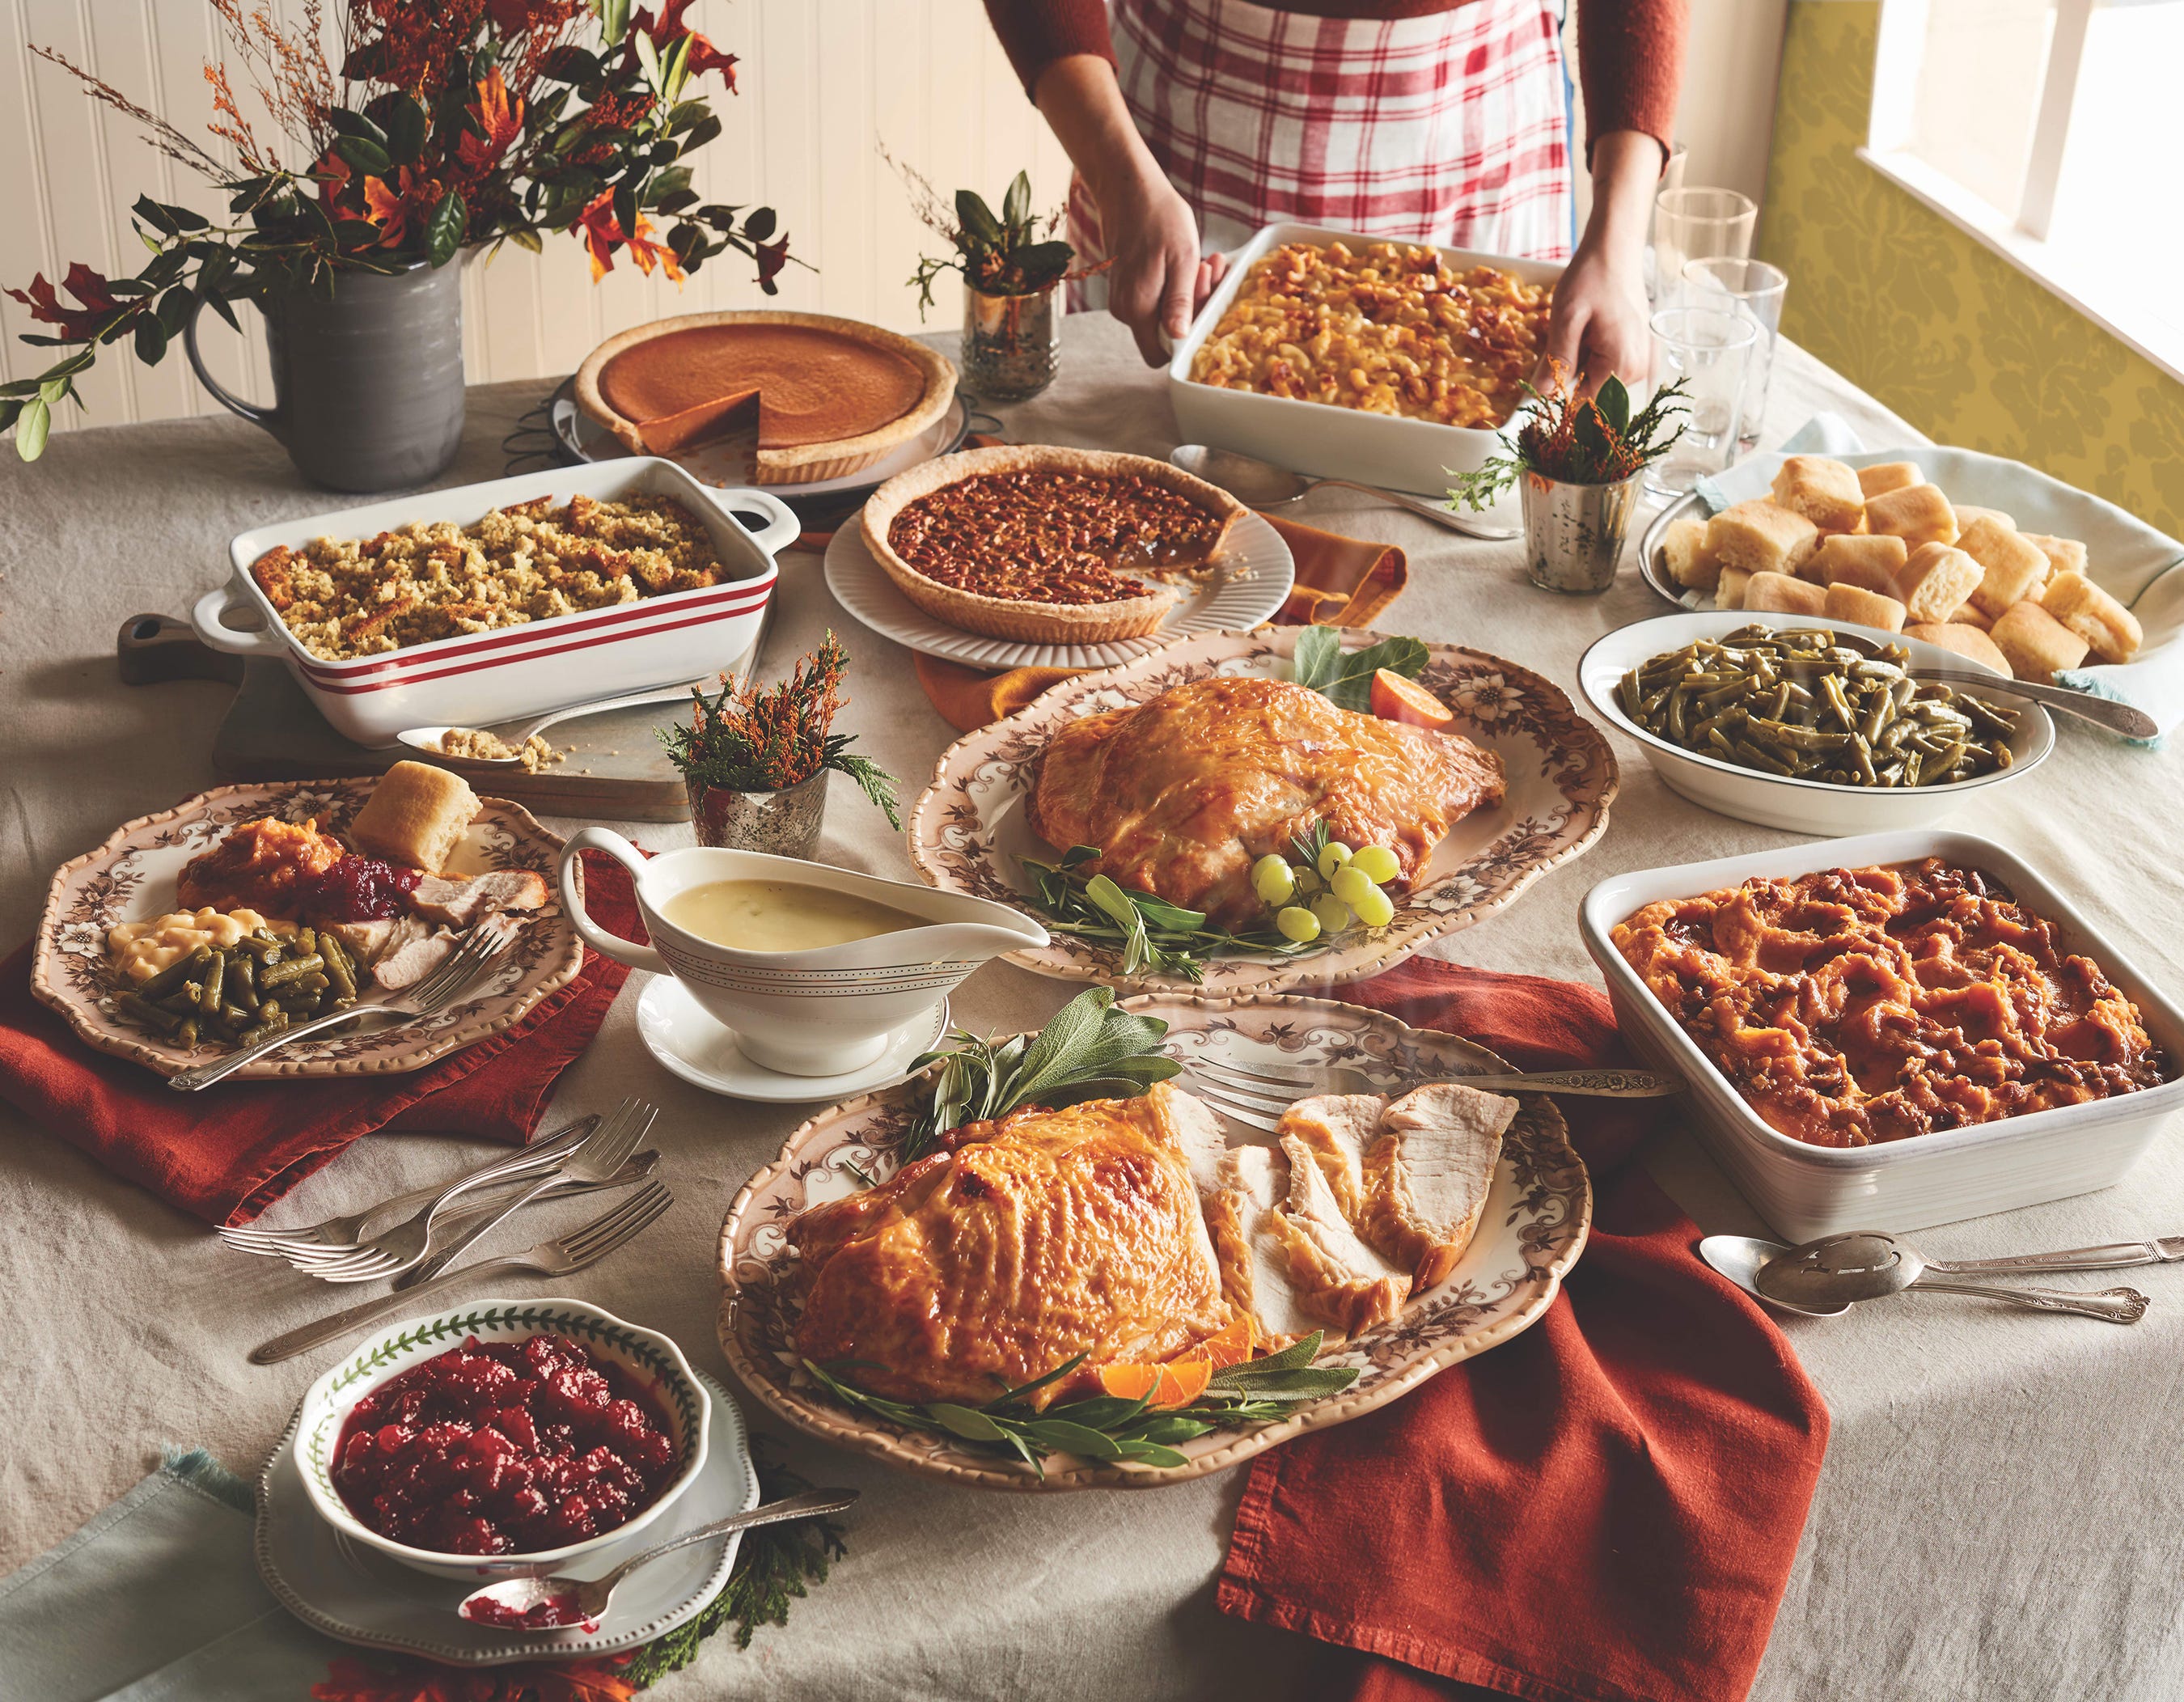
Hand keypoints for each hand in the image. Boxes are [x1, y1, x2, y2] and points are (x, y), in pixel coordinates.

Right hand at [1099, 166, 1224, 365]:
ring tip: (1204, 261)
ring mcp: (1124, 298)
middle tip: (1211, 270)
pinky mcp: (1127, 286)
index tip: (1204, 307)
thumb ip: (1180, 302)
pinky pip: (1156, 297)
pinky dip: (1176, 284)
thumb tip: (1179, 338)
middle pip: (1165, 332)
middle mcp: (1125, 309)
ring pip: (1164, 313)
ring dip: (1189, 293)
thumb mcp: (1182, 259)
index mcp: (1137, 308)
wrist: (1128, 187)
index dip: (1186, 341)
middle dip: (1194, 308)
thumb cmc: (1159, 217)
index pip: (1159, 354)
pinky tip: (1189, 261)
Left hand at [1542, 230, 1650, 393]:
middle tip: (1561, 345)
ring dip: (1579, 367)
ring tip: (1578, 333)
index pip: (1584, 405)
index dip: (1558, 402)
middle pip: (1591, 394)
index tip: (1539, 393)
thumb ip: (1557, 359)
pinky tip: (1587, 334)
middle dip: (1569, 380)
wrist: (1615, 250)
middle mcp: (1637, 369)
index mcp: (1621, 365)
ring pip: (1597, 382)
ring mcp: (1640, 361)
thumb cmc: (1592, 277)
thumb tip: (1542, 395)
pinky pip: (1607, 368)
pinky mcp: (1636, 351)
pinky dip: (1590, 357)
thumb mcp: (1566, 318)